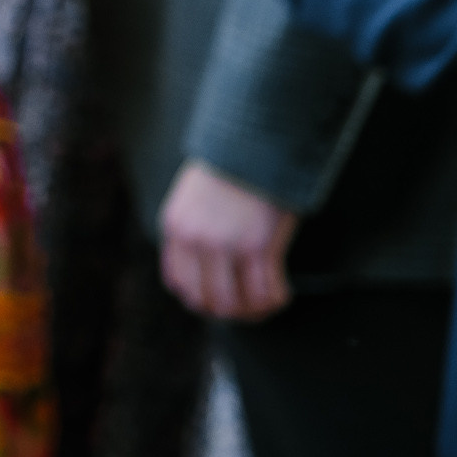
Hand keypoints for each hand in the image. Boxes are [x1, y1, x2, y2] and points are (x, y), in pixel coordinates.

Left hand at [159, 160, 297, 320]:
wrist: (253, 144)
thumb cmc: (228, 170)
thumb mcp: (191, 199)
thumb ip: (191, 232)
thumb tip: (202, 273)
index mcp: (175, 228)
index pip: (178, 283)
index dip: (199, 299)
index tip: (217, 299)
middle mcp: (195, 240)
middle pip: (207, 300)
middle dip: (228, 311)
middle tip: (246, 308)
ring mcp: (225, 245)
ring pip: (236, 303)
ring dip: (253, 311)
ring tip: (266, 304)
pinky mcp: (258, 246)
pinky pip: (265, 292)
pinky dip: (275, 300)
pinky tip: (282, 293)